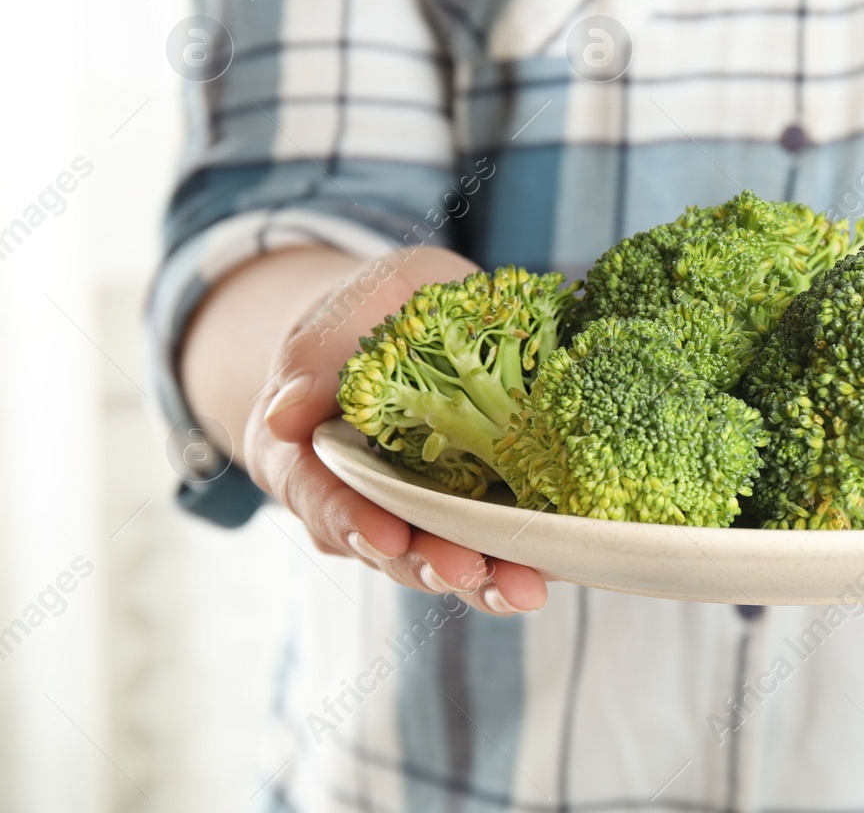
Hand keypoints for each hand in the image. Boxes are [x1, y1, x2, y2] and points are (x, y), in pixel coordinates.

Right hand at [242, 246, 547, 615]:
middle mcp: (351, 499)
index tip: (389, 537)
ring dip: (478, 579)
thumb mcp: (352, 306)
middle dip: (427, 563)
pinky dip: (509, 561)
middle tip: (470, 571)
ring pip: (435, 558)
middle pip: (382, 546)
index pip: (319, 497)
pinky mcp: (463, 512)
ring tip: (520, 589)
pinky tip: (545, 572)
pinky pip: (481, 545)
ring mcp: (408, 512)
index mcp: (304, 455)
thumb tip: (286, 415)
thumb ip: (315, 352)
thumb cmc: (374, 310)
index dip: (352, 522)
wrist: (412, 323)